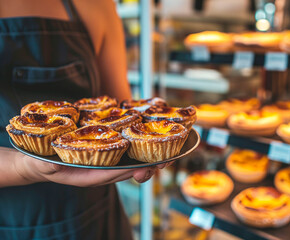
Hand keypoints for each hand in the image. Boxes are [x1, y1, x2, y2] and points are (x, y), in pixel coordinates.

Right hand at [13, 151, 165, 186]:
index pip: (113, 174)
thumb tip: (50, 164)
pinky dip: (138, 148)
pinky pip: (125, 154)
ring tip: (168, 151)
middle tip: (167, 160)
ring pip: (130, 163)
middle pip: (128, 171)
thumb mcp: (41, 164)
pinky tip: (149, 139)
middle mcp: (101, 171)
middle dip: (148, 166)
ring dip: (148, 157)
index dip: (131, 171)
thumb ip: (46, 165)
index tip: (148, 167)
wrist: (40, 160)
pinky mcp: (105, 154)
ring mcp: (105, 163)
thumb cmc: (42, 163)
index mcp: (88, 176)